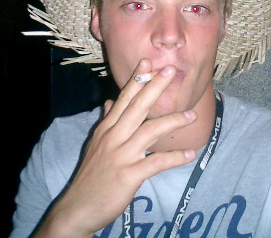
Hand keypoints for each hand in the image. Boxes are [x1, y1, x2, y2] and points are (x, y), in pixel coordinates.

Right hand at [31, 59, 197, 237]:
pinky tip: (190, 154)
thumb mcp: (95, 145)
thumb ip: (106, 121)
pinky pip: (156, 163)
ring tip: (192, 115)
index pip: (123, 99)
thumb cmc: (91, 176)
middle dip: (154, 87)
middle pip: (137, 107)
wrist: (78, 208)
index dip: (136, 79)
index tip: (148, 61)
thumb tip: (111, 101)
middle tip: (170, 71)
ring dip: (173, 121)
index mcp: (106, 129)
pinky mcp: (129, 175)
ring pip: (149, 131)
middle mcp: (113, 138)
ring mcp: (121, 156)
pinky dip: (174, 158)